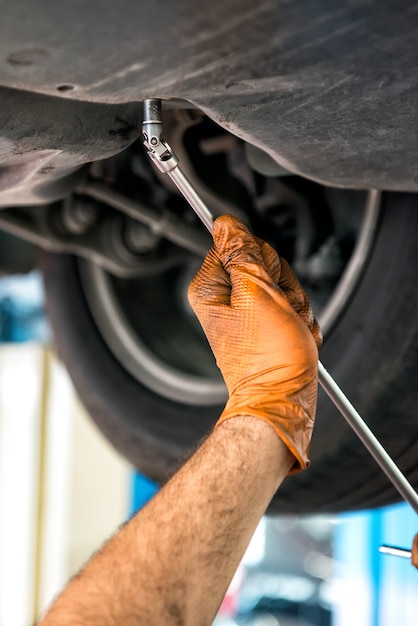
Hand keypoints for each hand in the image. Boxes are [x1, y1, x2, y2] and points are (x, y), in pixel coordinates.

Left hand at [188, 215, 321, 474]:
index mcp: (212, 287)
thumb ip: (240, 252)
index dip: (263, 261)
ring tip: (287, 330)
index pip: (240, 245)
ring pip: (285, 287)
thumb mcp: (255, 291)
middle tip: (280, 311)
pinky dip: (301, 323)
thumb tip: (224, 222)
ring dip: (296, 307)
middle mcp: (226, 299)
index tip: (267, 284)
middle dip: (284, 286)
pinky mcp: (269, 328)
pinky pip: (293, 309)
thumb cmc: (268, 355)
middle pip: (266, 264)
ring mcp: (249, 315)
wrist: (284, 399)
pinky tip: (294, 339)